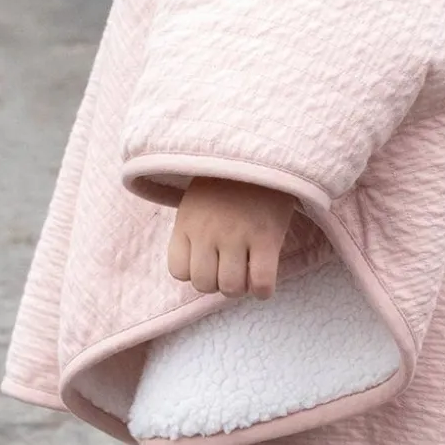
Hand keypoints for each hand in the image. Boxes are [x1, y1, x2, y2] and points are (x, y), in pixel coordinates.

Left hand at [168, 177, 295, 298]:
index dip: (195, 272)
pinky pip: (261, 282)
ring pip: (231, 287)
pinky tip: (264, 280)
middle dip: (218, 283)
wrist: (263, 155)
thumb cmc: (230, 182)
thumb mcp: (196, 201)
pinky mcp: (266, 238)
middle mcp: (207, 232)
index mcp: (187, 223)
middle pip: (204, 284)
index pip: (178, 272)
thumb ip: (192, 231)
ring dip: (241, 288)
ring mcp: (237, 235)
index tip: (210, 262)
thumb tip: (196, 267)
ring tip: (248, 273)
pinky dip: (263, 289)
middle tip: (231, 270)